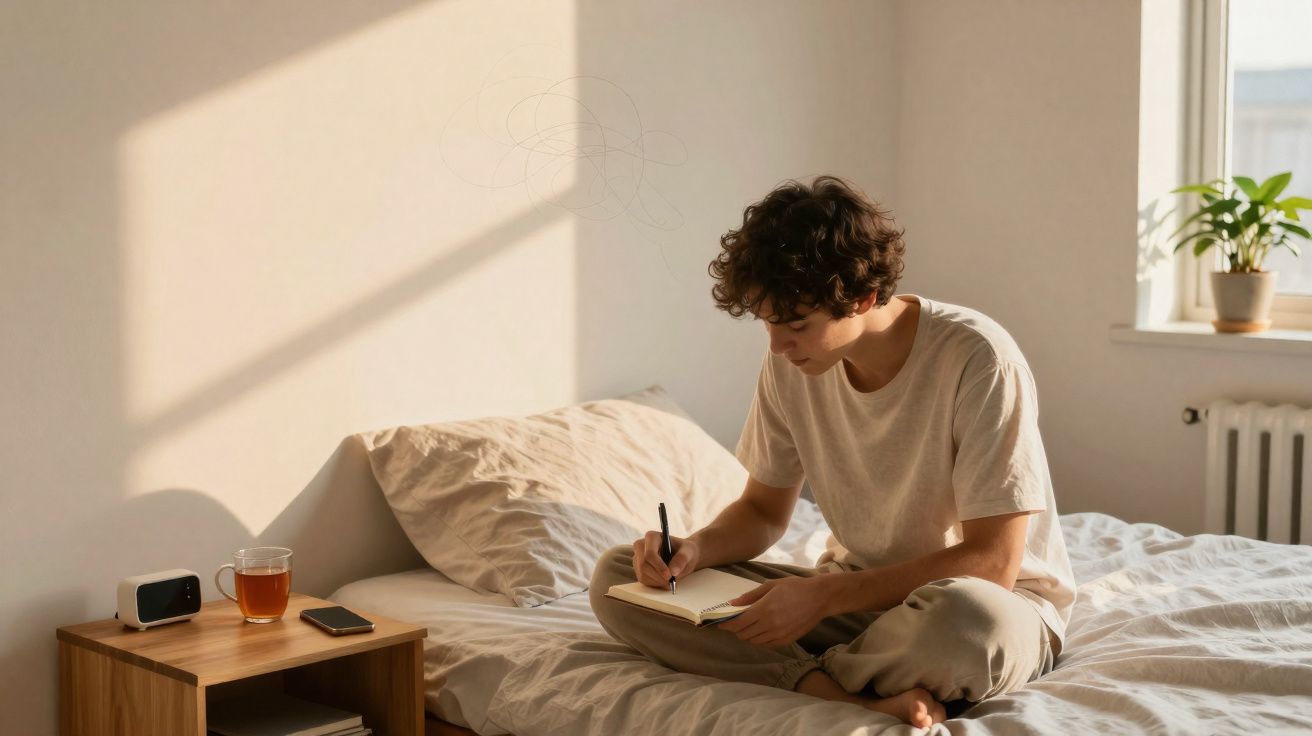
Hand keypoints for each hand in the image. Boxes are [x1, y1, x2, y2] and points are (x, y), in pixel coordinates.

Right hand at [632, 531, 700, 587]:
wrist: (683, 556)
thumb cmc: (685, 551)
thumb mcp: (688, 552)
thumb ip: (682, 559)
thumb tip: (673, 571)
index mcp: (652, 537)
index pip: (649, 553)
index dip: (658, 566)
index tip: (669, 575)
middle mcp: (641, 546)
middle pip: (643, 565)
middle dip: (658, 576)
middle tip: (671, 581)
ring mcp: (638, 558)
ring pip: (642, 574)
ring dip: (658, 581)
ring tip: (671, 580)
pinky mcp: (638, 569)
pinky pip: (643, 580)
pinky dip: (655, 583)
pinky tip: (664, 579)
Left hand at [716, 576, 830, 648]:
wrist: (819, 598)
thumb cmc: (795, 587)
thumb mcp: (771, 585)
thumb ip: (750, 596)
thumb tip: (733, 603)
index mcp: (764, 609)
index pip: (738, 623)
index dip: (727, 625)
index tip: (721, 623)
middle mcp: (770, 625)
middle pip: (744, 634)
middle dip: (735, 630)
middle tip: (733, 623)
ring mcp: (779, 634)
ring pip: (754, 641)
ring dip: (747, 635)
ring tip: (747, 626)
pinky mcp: (787, 640)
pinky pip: (766, 644)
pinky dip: (759, 640)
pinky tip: (760, 631)